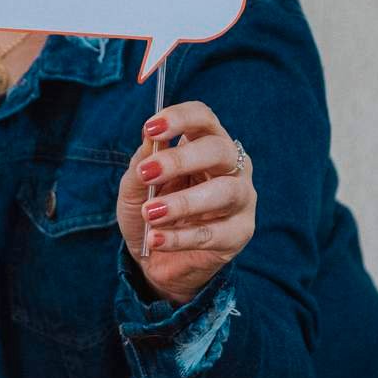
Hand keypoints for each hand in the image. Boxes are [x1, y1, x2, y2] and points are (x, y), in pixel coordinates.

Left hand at [117, 101, 256, 304]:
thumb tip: (148, 139)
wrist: (155, 259)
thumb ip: (141, 163)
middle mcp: (231, 165)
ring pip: (225, 191)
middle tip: (147, 173)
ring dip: (184, 202)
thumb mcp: (135, 187)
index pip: (202, 118)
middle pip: (218, 150)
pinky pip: (215, 233)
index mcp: (204, 143)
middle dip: (181, 159)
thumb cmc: (150, 211)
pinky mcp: (240, 233)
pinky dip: (181, 237)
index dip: (180, 118)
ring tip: (150, 213)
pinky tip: (156, 239)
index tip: (151, 129)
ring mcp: (241, 199)